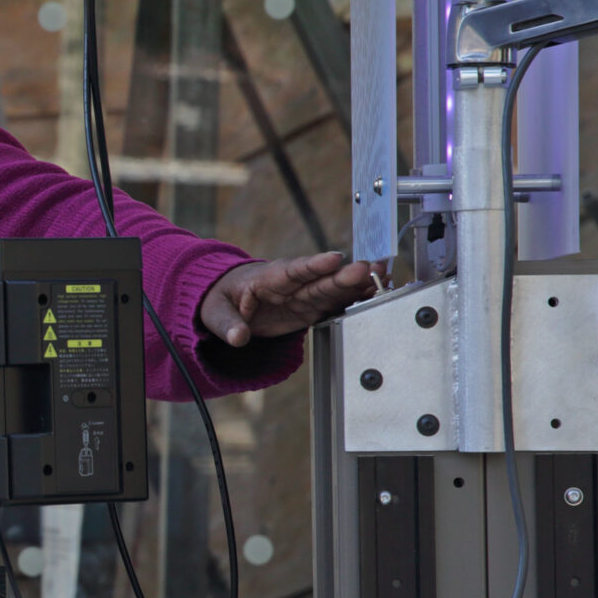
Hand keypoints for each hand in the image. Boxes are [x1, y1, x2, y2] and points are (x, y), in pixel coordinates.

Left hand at [198, 252, 380, 349]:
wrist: (230, 302)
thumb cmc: (222, 299)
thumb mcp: (214, 312)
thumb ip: (227, 324)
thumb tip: (237, 337)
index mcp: (267, 278)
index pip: (291, 271)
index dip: (313, 265)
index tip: (334, 259)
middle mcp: (291, 284)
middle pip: (320, 279)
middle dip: (344, 275)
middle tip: (369, 269)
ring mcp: (303, 295)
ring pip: (333, 289)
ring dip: (357, 284)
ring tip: (382, 276)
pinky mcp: (311, 307)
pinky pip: (335, 303)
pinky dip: (354, 299)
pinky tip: (375, 294)